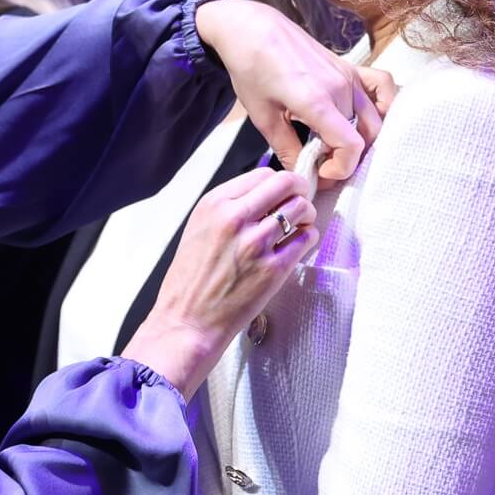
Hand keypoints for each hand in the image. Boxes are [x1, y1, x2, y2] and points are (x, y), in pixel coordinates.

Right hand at [122, 168, 317, 396]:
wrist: (187, 320)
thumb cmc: (191, 278)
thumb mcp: (199, 228)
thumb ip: (229, 206)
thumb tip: (264, 193)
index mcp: (214, 204)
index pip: (263, 173)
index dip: (278, 182)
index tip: (281, 192)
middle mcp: (235, 218)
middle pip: (286, 183)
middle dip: (299, 189)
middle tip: (299, 201)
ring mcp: (256, 244)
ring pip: (301, 208)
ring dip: (306, 215)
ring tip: (299, 225)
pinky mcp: (273, 269)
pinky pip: (306, 239)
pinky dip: (307, 238)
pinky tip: (297, 245)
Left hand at [194, 0, 396, 183]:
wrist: (251, 29)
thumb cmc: (251, 69)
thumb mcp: (263, 117)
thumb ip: (287, 149)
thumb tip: (303, 174)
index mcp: (317, 101)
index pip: (351, 147)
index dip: (340, 169)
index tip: (320, 172)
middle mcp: (340, 88)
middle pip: (362, 137)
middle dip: (344, 158)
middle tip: (319, 163)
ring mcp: (349, 75)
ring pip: (373, 119)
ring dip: (358, 138)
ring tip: (332, 143)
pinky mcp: (350, 67)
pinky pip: (383, 87)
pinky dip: (384, 105)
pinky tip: (365, 118)